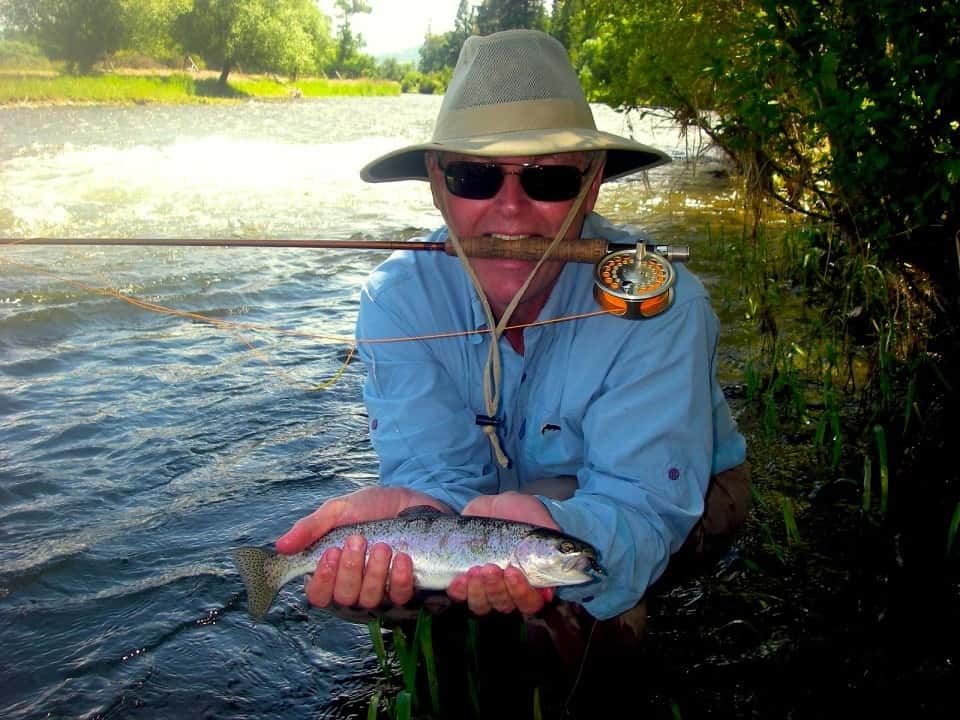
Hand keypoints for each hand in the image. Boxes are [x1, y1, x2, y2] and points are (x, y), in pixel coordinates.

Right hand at [276, 486, 449, 610]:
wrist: (412, 500)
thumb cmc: (373, 507)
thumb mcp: (339, 510)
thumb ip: (311, 528)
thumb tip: (280, 546)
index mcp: (332, 573)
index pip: (317, 594)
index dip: (321, 580)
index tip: (331, 553)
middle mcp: (354, 588)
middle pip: (343, 599)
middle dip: (350, 571)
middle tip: (358, 541)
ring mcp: (380, 592)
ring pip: (370, 600)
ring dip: (374, 573)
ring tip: (382, 546)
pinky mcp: (406, 590)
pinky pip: (399, 596)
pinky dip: (399, 578)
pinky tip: (402, 558)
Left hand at [447, 492, 558, 615]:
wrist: (486, 504)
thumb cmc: (516, 511)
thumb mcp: (535, 514)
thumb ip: (549, 530)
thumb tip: (566, 553)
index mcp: (531, 579)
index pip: (532, 603)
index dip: (523, 595)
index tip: (514, 573)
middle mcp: (509, 588)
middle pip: (506, 605)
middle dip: (498, 589)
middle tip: (491, 567)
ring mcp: (486, 587)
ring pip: (483, 605)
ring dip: (480, 590)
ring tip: (477, 568)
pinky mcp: (465, 583)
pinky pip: (461, 597)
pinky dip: (460, 591)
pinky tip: (462, 577)